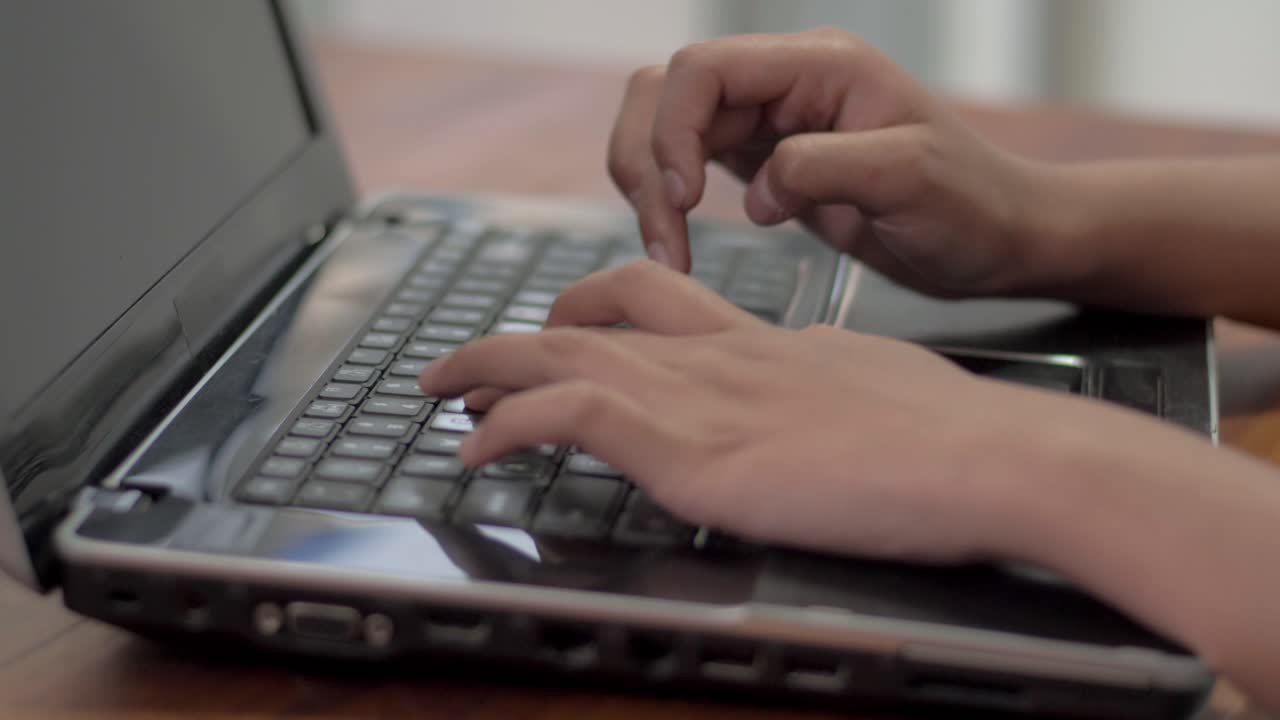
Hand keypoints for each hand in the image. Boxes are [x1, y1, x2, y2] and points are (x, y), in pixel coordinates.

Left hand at [420, 261, 1075, 561]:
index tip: (557, 329)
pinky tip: (476, 446)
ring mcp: (702, 400)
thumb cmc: (953, 436)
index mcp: (762, 344)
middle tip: (468, 360)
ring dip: (490, 368)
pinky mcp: (695, 451)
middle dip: (519, 335)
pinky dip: (508, 423)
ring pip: (564, 353)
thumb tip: (801, 401)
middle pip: (593, 317)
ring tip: (443, 389)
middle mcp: (720, 357)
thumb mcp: (869, 394)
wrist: (990, 455)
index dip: (590, 310)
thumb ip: (818, 392)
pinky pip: (570, 415)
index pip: (655, 302)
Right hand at [609, 28, 1060, 296]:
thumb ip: (825, 168)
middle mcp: (785, 84)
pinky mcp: (760, 163)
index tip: (686, 197)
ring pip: (664, 127)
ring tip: (670, 251)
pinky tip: (681, 245)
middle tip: (666, 239)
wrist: (995, 240)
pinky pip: (685, 165)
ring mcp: (768, 122)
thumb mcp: (911, 178)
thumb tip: (758, 194)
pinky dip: (666, 203)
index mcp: (820, 66)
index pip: (704, 69)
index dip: (675, 128)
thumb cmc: (972, 205)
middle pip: (665, 93)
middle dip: (647, 161)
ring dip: (647, 185)